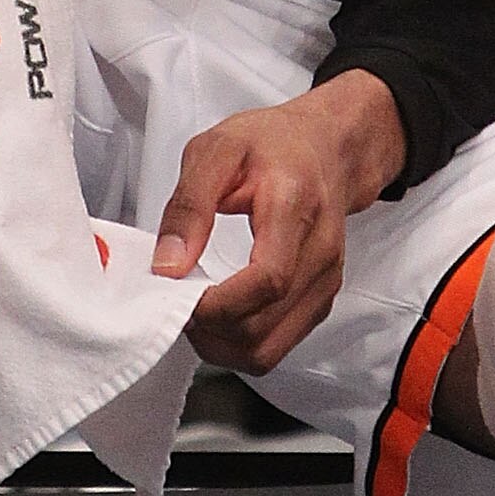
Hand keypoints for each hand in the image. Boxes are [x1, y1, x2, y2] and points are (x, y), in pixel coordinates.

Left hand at [152, 72, 405, 371]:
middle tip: (178, 303)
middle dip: (209, 330)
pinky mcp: (321, 299)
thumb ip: (189, 205)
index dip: (218, 305)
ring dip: (222, 345)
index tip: (180, 296)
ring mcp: (325, 281)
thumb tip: (168, 266)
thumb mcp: (216, 150)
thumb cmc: (272, 145)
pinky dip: (241, 343)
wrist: (324, 147)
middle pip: (263, 327)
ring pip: (268, 349)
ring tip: (197, 313)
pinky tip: (222, 315)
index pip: (268, 281)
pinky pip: (277, 346)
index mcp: (294, 208)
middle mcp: (320, 252)